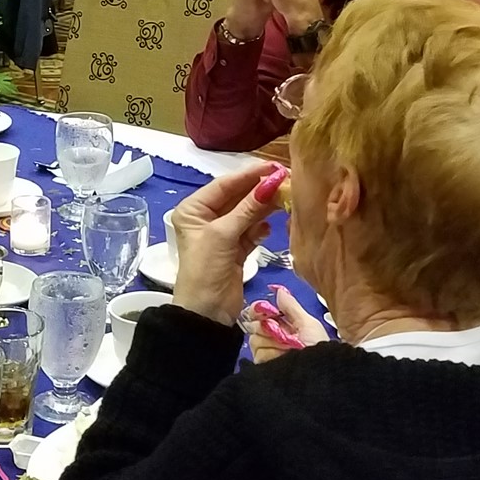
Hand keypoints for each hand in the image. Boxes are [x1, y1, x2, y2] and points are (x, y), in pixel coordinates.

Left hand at [167, 163, 284, 325]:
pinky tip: (271, 226)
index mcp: (194, 209)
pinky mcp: (236, 249)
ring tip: (285, 199)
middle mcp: (206, 218)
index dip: (249, 175)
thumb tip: (273, 181)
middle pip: (237, 197)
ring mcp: (223, 234)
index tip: (274, 166)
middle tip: (286, 180)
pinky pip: (252, 230)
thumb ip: (249, 208)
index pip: (224, 184)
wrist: (206, 314)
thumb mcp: (224, 235)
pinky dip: (261, 228)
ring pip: (248, 213)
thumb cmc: (206, 270)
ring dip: (264, 208)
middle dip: (259, 190)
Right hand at [248, 285, 328, 364]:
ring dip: (271, 342)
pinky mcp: (265, 366)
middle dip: (264, 327)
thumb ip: (291, 306)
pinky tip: (281, 357)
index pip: (260, 313)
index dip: (257, 310)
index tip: (260, 311)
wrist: (319, 370)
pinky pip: (258, 355)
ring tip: (286, 348)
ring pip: (255, 340)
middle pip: (254, 326)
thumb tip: (279, 290)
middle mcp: (272, 337)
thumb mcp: (308, 323)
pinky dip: (270, 354)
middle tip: (278, 332)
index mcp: (282, 324)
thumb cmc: (318, 346)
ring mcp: (268, 352)